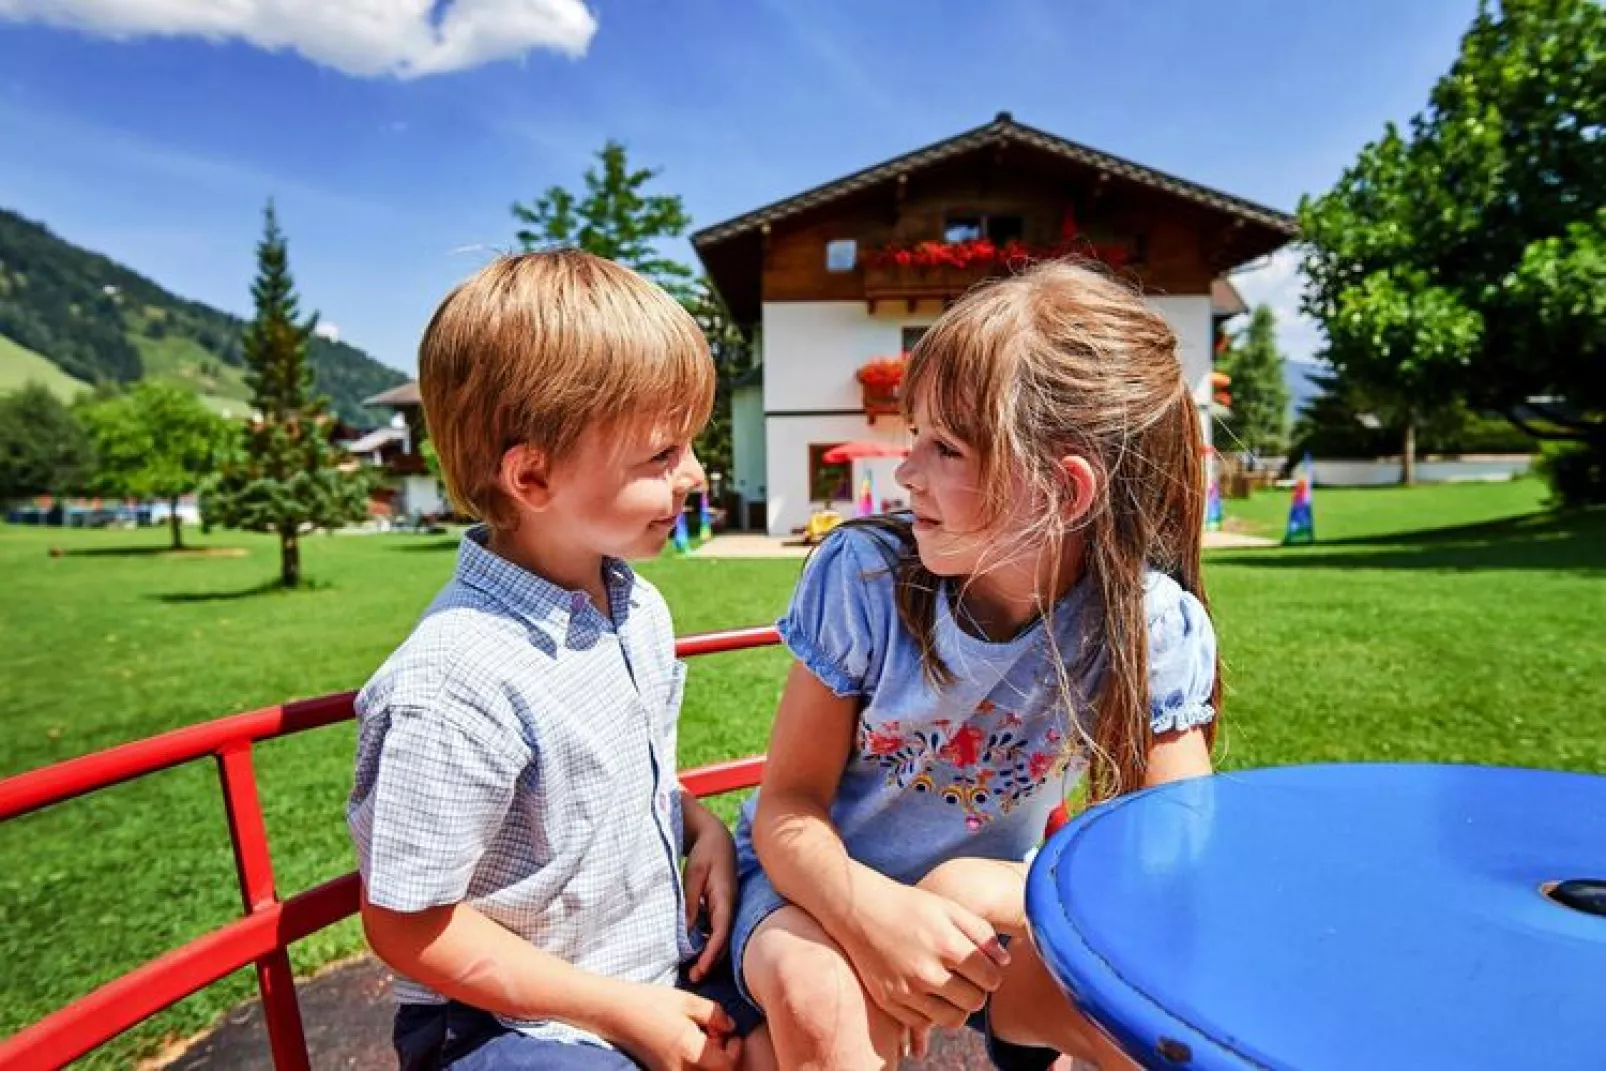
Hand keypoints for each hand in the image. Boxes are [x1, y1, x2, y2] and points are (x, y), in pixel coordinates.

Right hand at [612, 986, 741, 1070]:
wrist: (617, 1012)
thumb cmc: (651, 1003)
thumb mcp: (688, 1001)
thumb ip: (715, 1014)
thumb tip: (731, 1028)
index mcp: (690, 1051)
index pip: (727, 1067)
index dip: (735, 1052)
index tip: (732, 1036)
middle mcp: (680, 1070)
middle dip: (724, 1061)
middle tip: (717, 1039)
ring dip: (709, 1065)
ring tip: (704, 1044)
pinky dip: (695, 1066)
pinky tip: (690, 1049)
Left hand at [682, 805, 737, 981]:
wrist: (716, 837)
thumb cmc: (705, 853)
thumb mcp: (694, 874)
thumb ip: (690, 902)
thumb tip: (685, 932)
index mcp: (725, 898)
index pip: (721, 931)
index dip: (712, 952)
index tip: (701, 968)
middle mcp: (730, 906)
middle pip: (723, 939)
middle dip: (711, 960)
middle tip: (694, 977)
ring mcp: (727, 907)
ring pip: (720, 936)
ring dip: (709, 954)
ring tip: (693, 970)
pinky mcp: (721, 906)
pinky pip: (716, 929)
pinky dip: (707, 942)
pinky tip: (694, 950)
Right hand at [843, 882, 1009, 1038]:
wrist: (859, 910)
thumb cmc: (909, 905)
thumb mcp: (948, 907)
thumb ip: (981, 932)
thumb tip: (1004, 962)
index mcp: (946, 944)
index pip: (990, 979)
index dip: (993, 975)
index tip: (984, 968)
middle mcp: (927, 971)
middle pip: (974, 1002)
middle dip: (978, 992)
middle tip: (968, 979)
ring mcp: (907, 990)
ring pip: (952, 1020)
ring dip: (957, 1007)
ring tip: (951, 989)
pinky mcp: (890, 1001)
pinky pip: (924, 1022)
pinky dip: (932, 1012)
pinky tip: (928, 992)